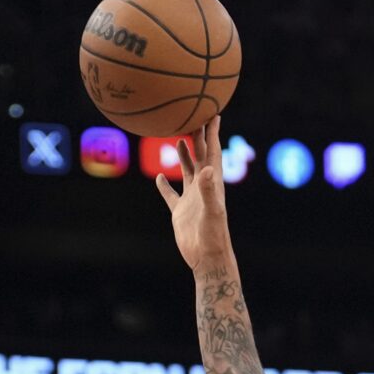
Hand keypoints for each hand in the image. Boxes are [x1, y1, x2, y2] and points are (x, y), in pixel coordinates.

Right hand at [154, 117, 233, 273]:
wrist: (207, 258)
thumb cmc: (213, 236)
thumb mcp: (211, 211)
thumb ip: (208, 190)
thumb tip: (206, 169)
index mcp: (212, 183)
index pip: (213, 153)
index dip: (213, 134)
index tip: (213, 114)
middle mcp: (203, 188)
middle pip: (200, 156)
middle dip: (198, 136)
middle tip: (194, 116)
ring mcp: (191, 199)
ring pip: (187, 171)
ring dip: (184, 155)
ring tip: (180, 137)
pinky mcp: (180, 212)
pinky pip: (171, 194)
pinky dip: (165, 185)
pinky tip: (160, 176)